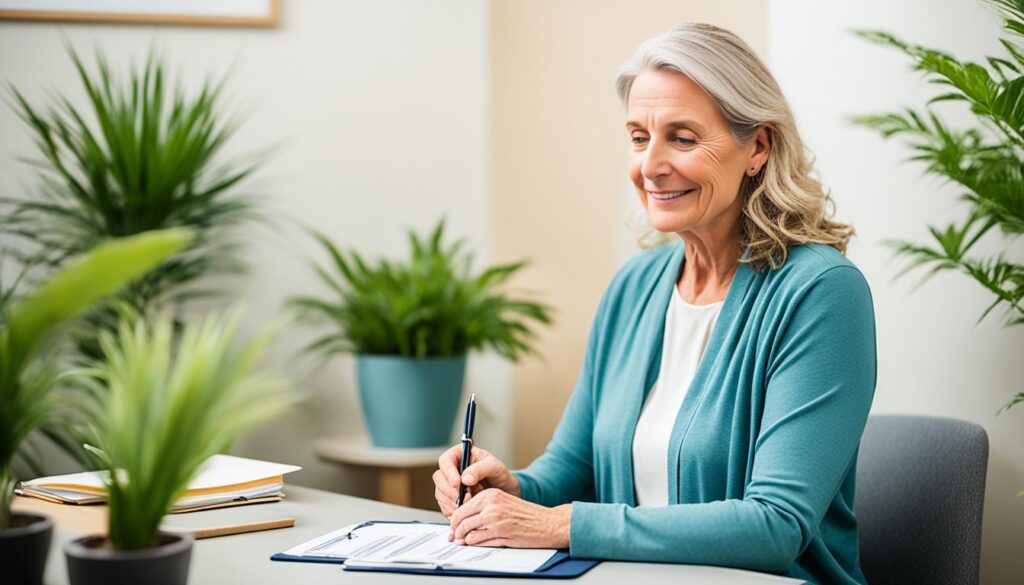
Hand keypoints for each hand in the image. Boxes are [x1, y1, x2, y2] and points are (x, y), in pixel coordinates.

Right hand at [433, 445, 519, 517]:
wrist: (504, 491)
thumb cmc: (499, 474)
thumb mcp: (494, 467)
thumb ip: (480, 469)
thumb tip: (465, 478)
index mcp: (459, 455)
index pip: (445, 461)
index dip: (449, 473)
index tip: (457, 484)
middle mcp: (451, 470)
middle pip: (439, 479)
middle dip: (451, 491)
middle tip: (466, 498)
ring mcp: (448, 485)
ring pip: (440, 494)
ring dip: (453, 502)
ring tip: (471, 504)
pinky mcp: (449, 500)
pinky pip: (445, 507)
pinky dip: (454, 511)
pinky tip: (467, 511)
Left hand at [448, 488, 571, 548]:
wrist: (547, 523)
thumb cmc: (526, 513)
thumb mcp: (502, 502)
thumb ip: (483, 508)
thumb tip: (462, 520)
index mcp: (490, 495)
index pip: (462, 508)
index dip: (454, 520)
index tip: (453, 526)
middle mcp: (491, 506)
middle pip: (461, 520)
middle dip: (455, 531)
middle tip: (454, 537)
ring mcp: (495, 521)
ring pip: (468, 532)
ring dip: (463, 539)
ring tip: (463, 541)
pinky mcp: (501, 535)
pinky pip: (479, 541)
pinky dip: (474, 544)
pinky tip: (476, 543)